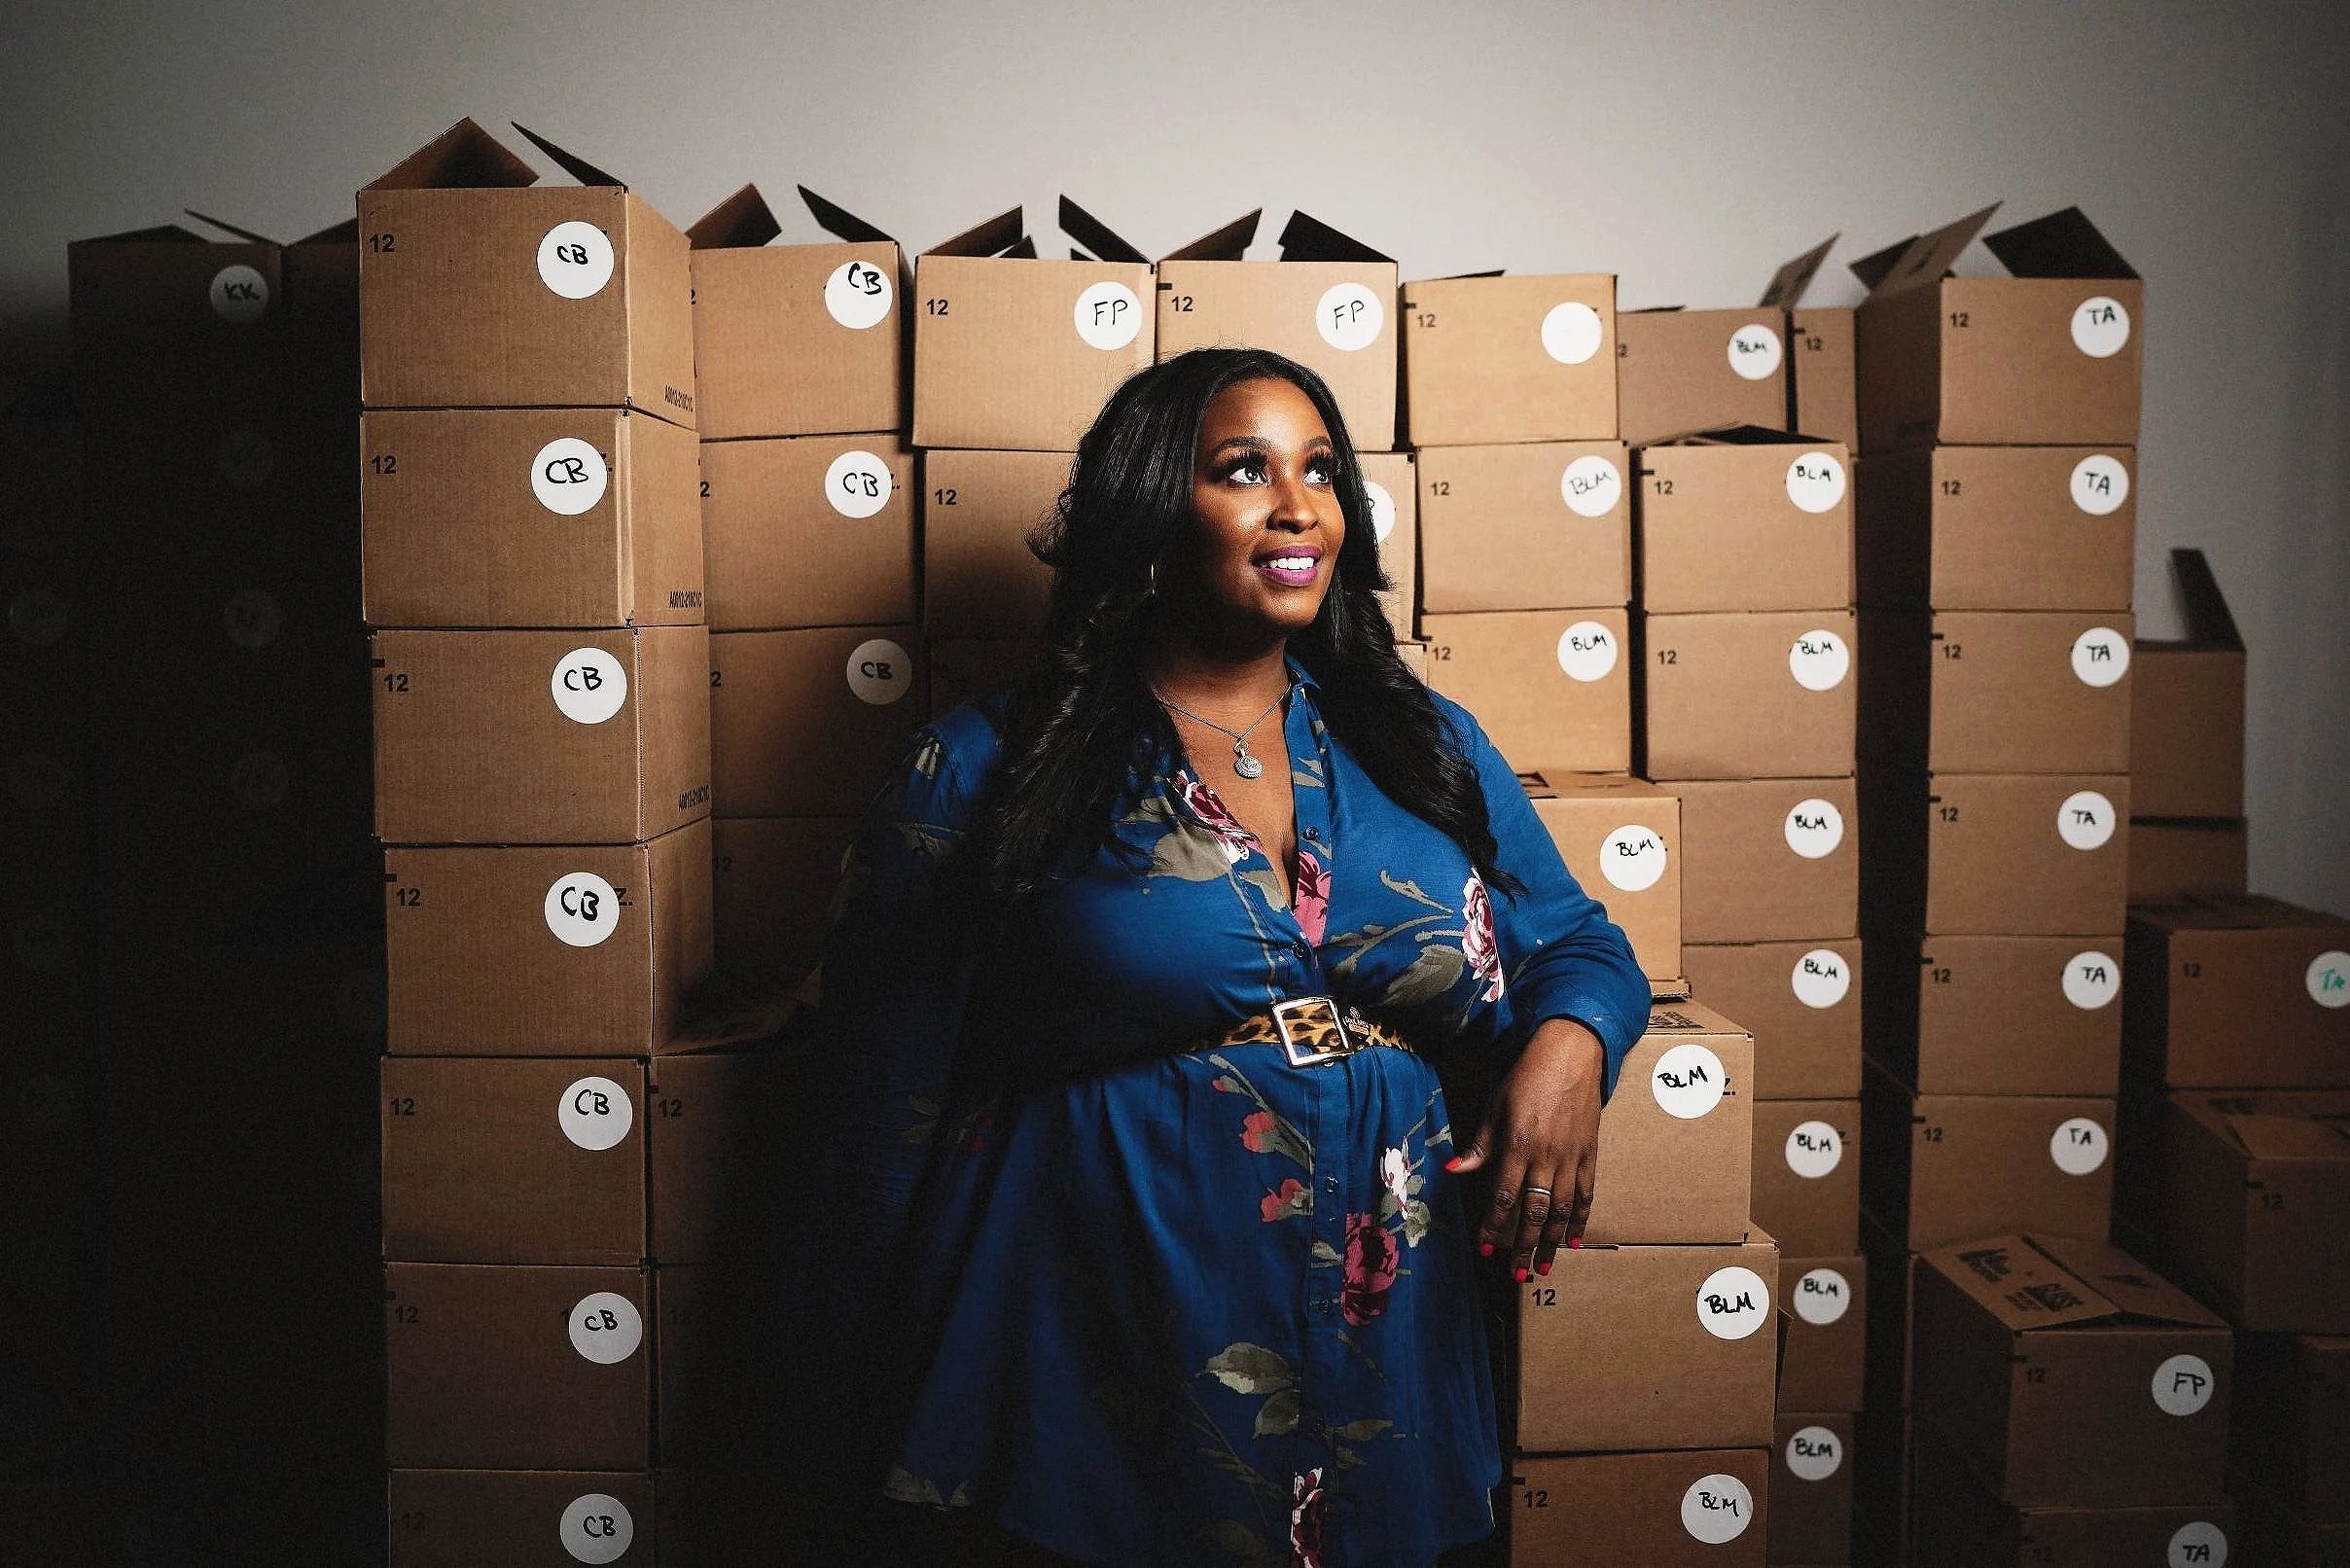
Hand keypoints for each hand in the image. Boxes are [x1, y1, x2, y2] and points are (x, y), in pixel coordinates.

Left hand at [1446, 1017, 1603, 1279]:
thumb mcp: (1495, 1107)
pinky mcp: (1590, 1154)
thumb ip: (1478, 1145)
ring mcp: (1572, 1157)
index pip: (1503, 1196)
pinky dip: (1581, 1219)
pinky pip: (1587, 1194)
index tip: (1484, 1249)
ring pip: (1562, 1210)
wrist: (1571, 1055)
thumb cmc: (1527, 1078)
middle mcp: (1547, 1157)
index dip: (1493, 1226)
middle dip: (1524, 1246)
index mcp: (1518, 1145)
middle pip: (1535, 1212)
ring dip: (1552, 1242)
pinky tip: (1574, 1240)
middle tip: (1517, 1274)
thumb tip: (1452, 1171)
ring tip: (1544, 1268)